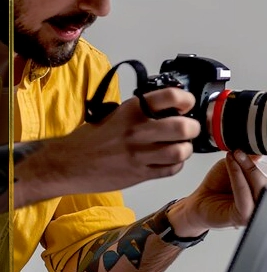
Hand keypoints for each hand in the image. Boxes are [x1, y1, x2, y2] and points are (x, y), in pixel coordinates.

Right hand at [14, 87, 200, 205]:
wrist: (68, 164)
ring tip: (182, 147)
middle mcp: (137, 130)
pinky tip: (171, 161)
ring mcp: (139, 154)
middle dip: (193, 128)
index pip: (170, 97)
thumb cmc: (92, 138)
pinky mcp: (139, 174)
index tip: (188, 104)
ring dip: (186, 149)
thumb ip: (142, 111)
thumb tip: (170, 108)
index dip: (186, 99)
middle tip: (191, 128)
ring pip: (180, 151)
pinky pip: (170, 170)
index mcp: (132, 110)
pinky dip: (177, 165)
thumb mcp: (116, 114)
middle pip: (182, 127)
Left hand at [167, 150, 266, 235]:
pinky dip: (238, 177)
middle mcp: (262, 202)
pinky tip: (232, 165)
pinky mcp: (242, 217)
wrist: (198, 201)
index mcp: (265, 190)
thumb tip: (262, 147)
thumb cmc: (216, 185)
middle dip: (259, 165)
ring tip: (237, 155)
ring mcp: (254, 212)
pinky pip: (245, 196)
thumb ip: (250, 158)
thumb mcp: (236, 164)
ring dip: (249, 169)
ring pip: (261, 190)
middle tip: (245, 150)